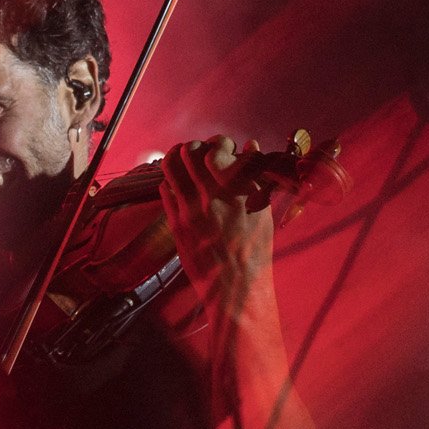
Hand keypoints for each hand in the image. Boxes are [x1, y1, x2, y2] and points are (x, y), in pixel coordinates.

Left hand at [159, 134, 276, 321]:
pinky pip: (165, 190)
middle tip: (198, 152)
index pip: (218, 150)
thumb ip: (255, 176)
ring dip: (176, 158)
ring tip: (183, 160)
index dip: (218, 143)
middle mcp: (212, 196)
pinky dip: (170, 182)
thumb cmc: (254, 248)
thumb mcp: (263, 209)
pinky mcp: (176, 223)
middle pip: (190, 153)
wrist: (234, 285)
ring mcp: (190, 209)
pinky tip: (179, 186)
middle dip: (194, 147)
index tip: (221, 147)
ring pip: (171, 167)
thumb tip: (250, 144)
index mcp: (239, 191)